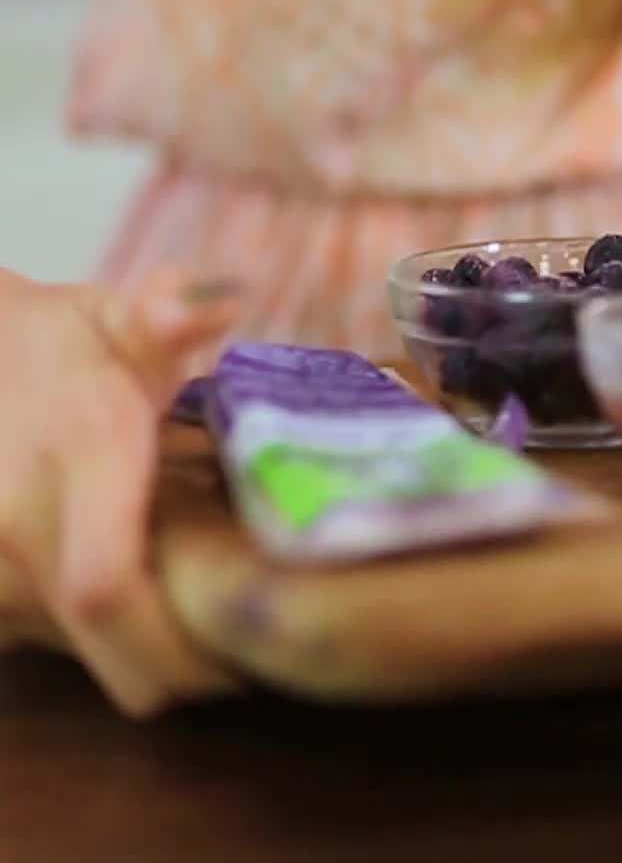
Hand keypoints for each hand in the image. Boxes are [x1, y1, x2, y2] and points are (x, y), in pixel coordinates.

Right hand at [0, 268, 240, 716]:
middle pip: (112, 654)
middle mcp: (16, 529)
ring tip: (195, 603)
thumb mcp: (118, 319)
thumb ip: (167, 312)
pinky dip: (97, 639)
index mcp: (75, 463)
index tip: (247, 650)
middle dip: (185, 666)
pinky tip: (135, 595)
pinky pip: (47, 646)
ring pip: (83, 658)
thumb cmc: (64, 346)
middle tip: (250, 647)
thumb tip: (213, 301)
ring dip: (143, 649)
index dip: (174, 641)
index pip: (107, 589)